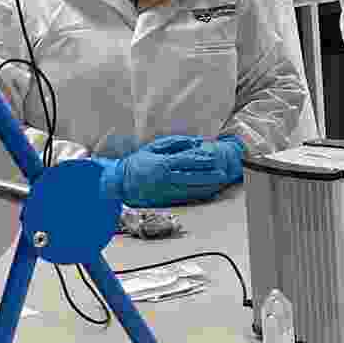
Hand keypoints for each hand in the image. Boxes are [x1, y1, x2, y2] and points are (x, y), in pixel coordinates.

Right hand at [97, 135, 235, 206]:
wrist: (120, 182)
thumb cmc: (139, 162)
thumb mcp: (154, 147)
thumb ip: (175, 143)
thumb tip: (194, 142)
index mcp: (162, 164)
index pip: (186, 161)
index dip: (201, 159)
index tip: (214, 157)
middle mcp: (165, 179)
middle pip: (192, 177)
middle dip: (209, 176)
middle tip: (223, 174)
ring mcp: (165, 191)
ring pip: (191, 189)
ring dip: (207, 186)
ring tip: (219, 183)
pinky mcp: (165, 200)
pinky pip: (185, 198)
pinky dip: (198, 195)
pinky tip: (208, 192)